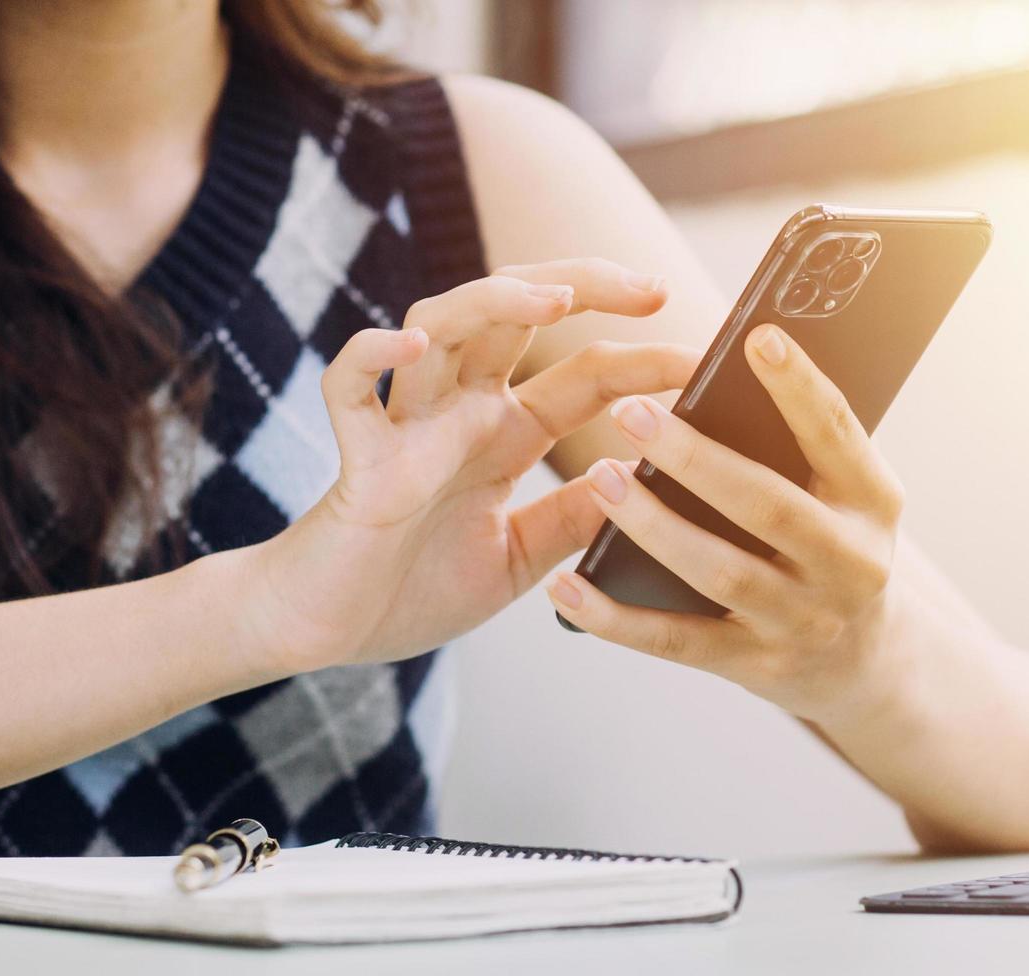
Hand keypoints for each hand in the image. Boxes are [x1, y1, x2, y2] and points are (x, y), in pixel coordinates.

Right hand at [234, 259, 695, 670]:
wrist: (323, 636)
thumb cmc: (412, 591)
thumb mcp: (523, 557)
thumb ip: (576, 517)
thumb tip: (640, 472)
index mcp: (501, 435)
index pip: (583, 375)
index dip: (642, 356)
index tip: (705, 356)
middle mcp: (456, 414)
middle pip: (515, 316)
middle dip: (582, 285)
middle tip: (652, 289)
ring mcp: (405, 427)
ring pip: (439, 325)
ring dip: (494, 301)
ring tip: (552, 298)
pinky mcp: (357, 460)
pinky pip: (350, 388)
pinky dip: (373, 354)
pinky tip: (412, 343)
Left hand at [542, 323, 913, 725]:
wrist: (864, 663)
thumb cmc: (836, 547)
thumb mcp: (850, 498)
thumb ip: (807, 450)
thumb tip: (730, 375)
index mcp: (873, 502)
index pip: (838, 435)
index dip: (800, 388)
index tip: (756, 338)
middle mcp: (850, 563)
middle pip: (769, 507)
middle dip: (698, 459)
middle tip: (633, 412)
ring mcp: (803, 620)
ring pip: (720, 571)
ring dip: (654, 524)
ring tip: (602, 477)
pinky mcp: (756, 664)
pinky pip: (676, 641)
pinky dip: (615, 618)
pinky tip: (566, 588)